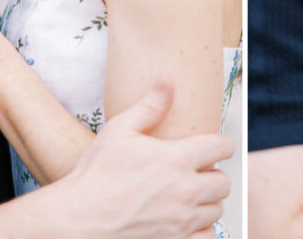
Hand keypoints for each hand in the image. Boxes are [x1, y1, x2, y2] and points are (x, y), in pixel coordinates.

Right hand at [55, 75, 233, 238]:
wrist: (77, 220)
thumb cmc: (95, 175)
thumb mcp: (119, 131)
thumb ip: (150, 105)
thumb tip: (167, 79)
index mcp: (175, 160)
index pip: (223, 147)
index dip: (219, 144)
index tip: (210, 147)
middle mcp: (184, 192)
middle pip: (224, 182)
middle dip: (213, 174)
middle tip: (195, 172)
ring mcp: (181, 222)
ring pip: (218, 210)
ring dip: (207, 202)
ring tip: (187, 195)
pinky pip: (208, 236)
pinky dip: (201, 229)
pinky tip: (184, 220)